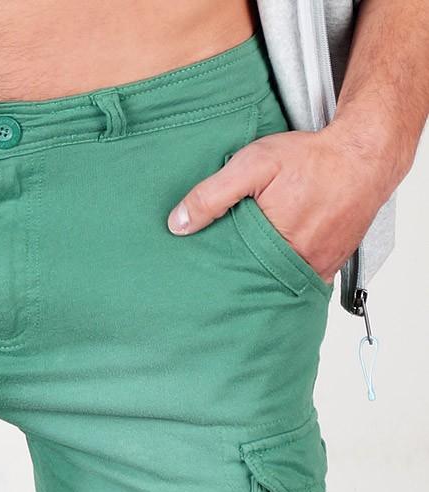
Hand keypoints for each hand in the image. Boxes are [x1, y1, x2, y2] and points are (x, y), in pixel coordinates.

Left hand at [166, 126, 389, 286]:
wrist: (366, 155)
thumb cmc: (313, 158)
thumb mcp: (255, 165)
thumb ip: (213, 194)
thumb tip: (177, 224)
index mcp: (276, 246)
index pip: (233, 274)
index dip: (216, 273)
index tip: (199, 274)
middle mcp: (300, 264)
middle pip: (256, 283)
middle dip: (236, 280)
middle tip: (216, 277)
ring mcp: (318, 268)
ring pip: (279, 284)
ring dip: (261, 279)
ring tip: (242, 272)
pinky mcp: (330, 266)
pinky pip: (302, 281)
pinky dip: (286, 276)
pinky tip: (271, 268)